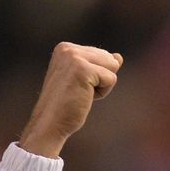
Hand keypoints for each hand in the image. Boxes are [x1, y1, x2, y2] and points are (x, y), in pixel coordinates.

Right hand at [19, 42, 122, 157]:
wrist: (51, 123)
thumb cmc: (68, 104)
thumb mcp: (86, 80)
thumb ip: (101, 65)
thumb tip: (119, 57)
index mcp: (65, 47)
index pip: (102, 54)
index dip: (96, 75)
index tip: (76, 85)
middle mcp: (68, 48)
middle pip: (109, 58)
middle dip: (101, 79)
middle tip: (79, 91)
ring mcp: (74, 57)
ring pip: (112, 66)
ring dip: (102, 86)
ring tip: (81, 93)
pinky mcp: (83, 69)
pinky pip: (111, 79)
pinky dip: (102, 93)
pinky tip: (84, 97)